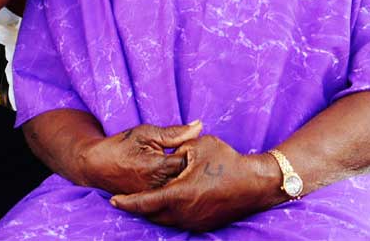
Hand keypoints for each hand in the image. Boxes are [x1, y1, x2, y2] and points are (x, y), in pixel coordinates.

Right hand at [77, 121, 201, 195]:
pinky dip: (176, 186)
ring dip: (185, 177)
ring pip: (182, 188)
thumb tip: (199, 126)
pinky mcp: (152, 203)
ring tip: (178, 165)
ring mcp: (155, 198)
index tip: (191, 145)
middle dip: (193, 167)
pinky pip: (172, 195)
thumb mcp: (146, 133)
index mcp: (158, 167)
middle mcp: (159, 187)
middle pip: (189, 178)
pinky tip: (172, 177)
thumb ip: (174, 133)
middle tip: (188, 156)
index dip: (194, 151)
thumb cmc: (121, 145)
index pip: (190, 160)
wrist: (97, 166)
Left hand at [110, 135, 279, 231]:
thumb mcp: (198, 146)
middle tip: (125, 199)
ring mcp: (195, 221)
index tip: (114, 201)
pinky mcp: (204, 224)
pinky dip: (168, 213)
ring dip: (153, 211)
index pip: (145, 202)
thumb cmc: (227, 161)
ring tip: (142, 200)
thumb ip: (176, 147)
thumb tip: (166, 153)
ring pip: (165, 220)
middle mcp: (185, 213)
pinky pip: (179, 221)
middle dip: (138, 207)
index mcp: (179, 194)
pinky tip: (164, 203)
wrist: (256, 183)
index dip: (128, 203)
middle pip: (152, 214)